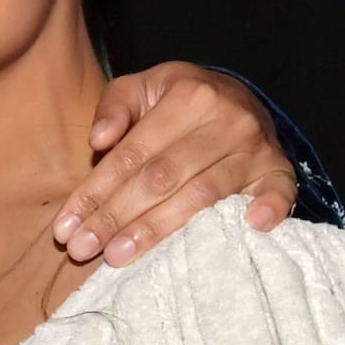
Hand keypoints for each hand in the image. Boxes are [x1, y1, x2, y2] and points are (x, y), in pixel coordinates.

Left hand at [53, 62, 294, 266]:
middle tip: (83, 249)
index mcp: (187, 96)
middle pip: (161, 179)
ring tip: (118, 256)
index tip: (65, 227)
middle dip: (116, 218)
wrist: (240, 97)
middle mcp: (225, 120)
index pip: (132, 154)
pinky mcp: (279, 169)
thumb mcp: (143, 87)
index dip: (95, 192)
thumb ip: (115, 107)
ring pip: (202, 197)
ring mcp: (256, 147)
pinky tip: (250, 229)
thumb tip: (98, 141)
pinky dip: (268, 209)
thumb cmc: (179, 101)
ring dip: (158, 231)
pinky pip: (278, 192)